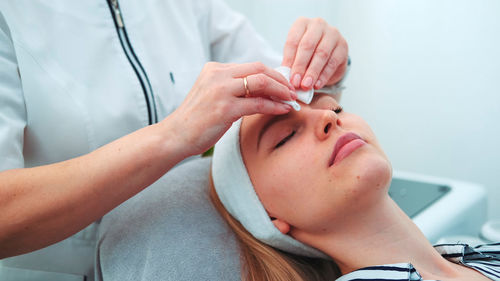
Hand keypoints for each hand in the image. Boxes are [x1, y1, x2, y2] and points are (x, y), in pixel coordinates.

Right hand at [166, 62, 294, 155]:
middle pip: (260, 69)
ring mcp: (221, 90)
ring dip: (281, 91)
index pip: (252, 66)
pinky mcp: (225, 108)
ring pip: (261, 82)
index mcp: (215, 69)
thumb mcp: (213, 95)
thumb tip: (265, 90)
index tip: (285, 85)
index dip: (273, 74)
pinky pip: (258, 104)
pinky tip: (282, 110)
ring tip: (291, 100)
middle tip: (292, 92)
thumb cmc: (196, 119)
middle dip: (281, 80)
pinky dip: (274, 106)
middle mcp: (218, 75)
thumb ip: (234, 88)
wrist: (175, 136)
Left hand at [282, 17, 348, 90]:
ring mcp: (332, 34)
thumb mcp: (296, 55)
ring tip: (306, 85)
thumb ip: (291, 63)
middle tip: (296, 82)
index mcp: (302, 23)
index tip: (287, 77)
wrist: (328, 54)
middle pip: (307, 46)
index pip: (293, 41)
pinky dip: (324, 75)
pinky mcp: (343, 46)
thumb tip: (287, 78)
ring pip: (321, 54)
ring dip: (312, 72)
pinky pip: (332, 62)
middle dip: (300, 66)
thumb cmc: (307, 54)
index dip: (289, 60)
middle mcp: (318, 24)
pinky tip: (317, 85)